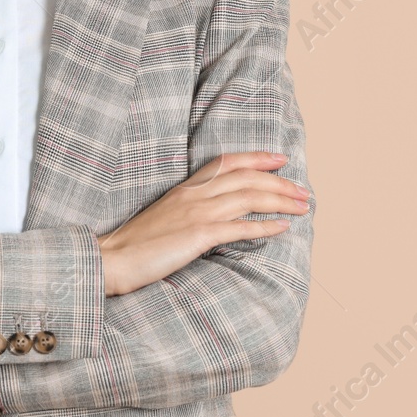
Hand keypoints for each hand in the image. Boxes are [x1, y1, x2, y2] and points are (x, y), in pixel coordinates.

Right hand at [97, 151, 308, 296]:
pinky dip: (264, 227)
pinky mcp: (197, 236)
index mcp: (185, 189)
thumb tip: (214, 217)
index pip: (226, 162)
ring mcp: (196, 213)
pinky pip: (238, 228)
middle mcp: (193, 195)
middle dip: (280, 182)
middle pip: (246, 178)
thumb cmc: (135, 245)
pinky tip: (282, 229)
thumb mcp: (164, 218)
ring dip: (280, 201)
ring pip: (248, 197)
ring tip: (302, 207)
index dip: (256, 158)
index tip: (280, 159)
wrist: (112, 258)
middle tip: (304, 190)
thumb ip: (188, 211)